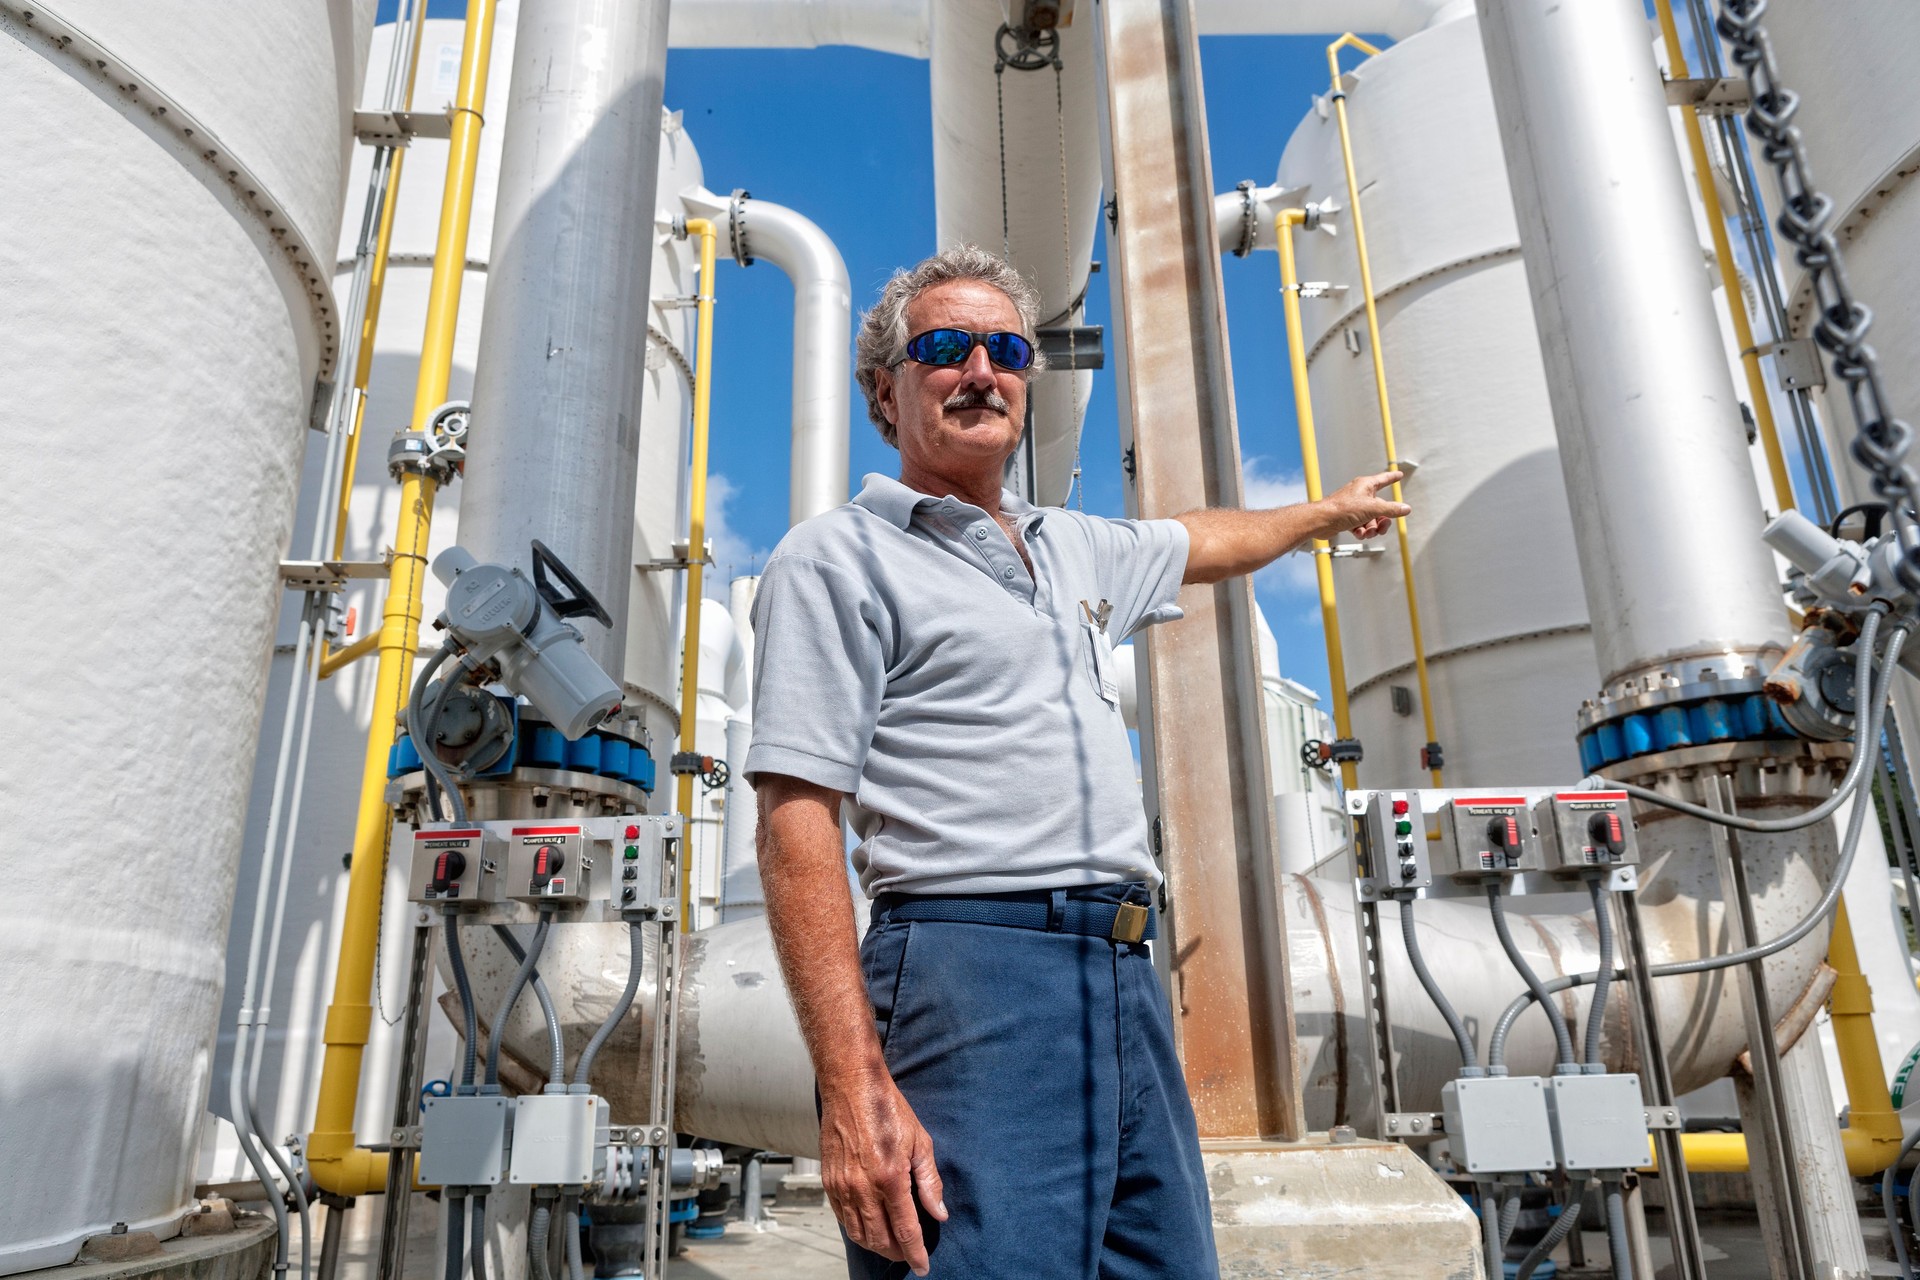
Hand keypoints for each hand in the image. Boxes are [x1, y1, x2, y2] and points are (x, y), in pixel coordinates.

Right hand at [819, 1066, 947, 1274]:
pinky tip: (868, 1227)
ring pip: (858, 1233)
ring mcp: (842, 1186)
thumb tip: (939, 1213)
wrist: (851, 1087)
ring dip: (876, 1245)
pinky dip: (857, 1230)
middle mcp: (863, 1188)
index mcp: (890, 1178)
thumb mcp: (920, 1142)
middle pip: (880, 1238)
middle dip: (896, 1253)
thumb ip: (930, 1181)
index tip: (923, 1267)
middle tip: (908, 1255)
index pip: (905, 1230)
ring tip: (890, 1246)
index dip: (915, 1253)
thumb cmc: (888, 1110)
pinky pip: (842, 1218)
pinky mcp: (829, 1182)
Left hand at [1313, 470, 1409, 542]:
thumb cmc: (1342, 509)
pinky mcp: (1347, 519)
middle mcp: (1359, 494)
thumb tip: (1405, 508)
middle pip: (1380, 508)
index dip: (1392, 477)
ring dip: (1372, 529)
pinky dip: (1361, 531)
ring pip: (1371, 519)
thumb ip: (1391, 509)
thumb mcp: (1373, 509)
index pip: (1383, 479)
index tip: (1399, 474)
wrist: (1322, 521)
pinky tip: (1358, 533)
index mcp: (1366, 485)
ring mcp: (1353, 507)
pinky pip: (1361, 526)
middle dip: (1382, 520)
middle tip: (1382, 527)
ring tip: (1367, 532)